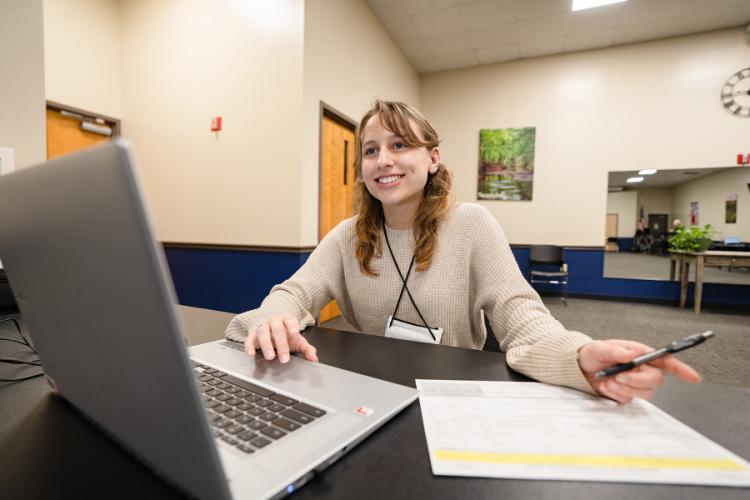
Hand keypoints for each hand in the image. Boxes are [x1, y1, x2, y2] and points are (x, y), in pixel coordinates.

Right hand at [244, 315, 317, 362]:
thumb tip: (314, 358)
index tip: (294, 332)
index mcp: (287, 320)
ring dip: (266, 345)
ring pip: (263, 332)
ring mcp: (262, 326)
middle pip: (277, 329)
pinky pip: (249, 338)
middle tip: (285, 358)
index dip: (292, 325)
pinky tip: (251, 353)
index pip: (290, 320)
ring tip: (270, 357)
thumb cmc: (286, 334)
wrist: (272, 325)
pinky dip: (249, 346)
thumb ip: (307, 349)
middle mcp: (274, 321)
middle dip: (281, 343)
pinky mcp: (252, 334)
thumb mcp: (297, 340)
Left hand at [577, 340, 700, 403]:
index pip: (667, 361)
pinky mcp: (628, 394)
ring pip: (645, 392)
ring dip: (626, 388)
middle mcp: (642, 369)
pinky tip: (605, 386)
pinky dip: (617, 394)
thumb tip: (632, 354)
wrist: (578, 368)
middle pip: (657, 380)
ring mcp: (636, 383)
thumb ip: (615, 351)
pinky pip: (630, 399)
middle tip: (619, 376)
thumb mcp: (599, 348)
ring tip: (608, 381)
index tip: (694, 378)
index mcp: (641, 353)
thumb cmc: (592, 354)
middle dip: (638, 380)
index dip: (682, 370)